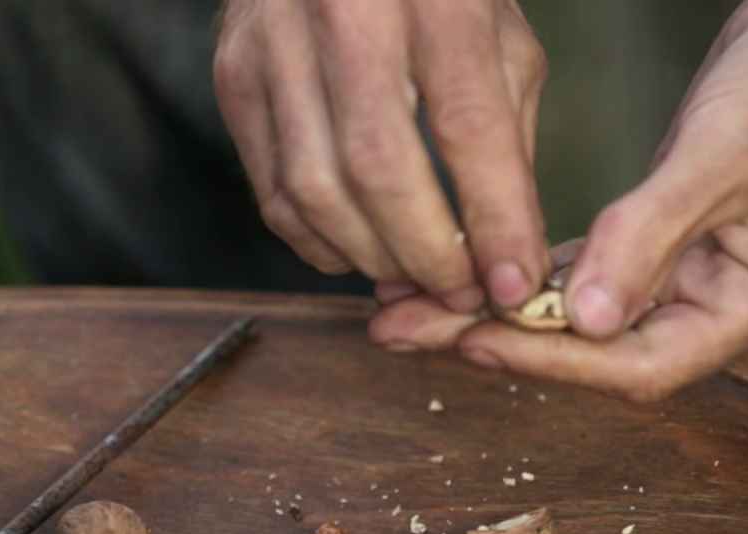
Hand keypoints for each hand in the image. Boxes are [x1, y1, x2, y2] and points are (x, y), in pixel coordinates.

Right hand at [214, 0, 551, 310]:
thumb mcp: (495, 30)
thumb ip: (505, 130)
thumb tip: (504, 241)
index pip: (467, 124)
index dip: (494, 218)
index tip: (513, 282)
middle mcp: (345, 11)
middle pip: (379, 168)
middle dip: (427, 253)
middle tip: (461, 291)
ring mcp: (275, 44)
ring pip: (315, 190)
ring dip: (370, 256)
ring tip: (413, 278)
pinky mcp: (234, 75)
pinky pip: (272, 189)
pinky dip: (317, 242)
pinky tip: (356, 252)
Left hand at [371, 0, 747, 400]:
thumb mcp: (729, 152)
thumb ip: (654, 235)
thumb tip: (587, 319)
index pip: (640, 363)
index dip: (551, 360)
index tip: (470, 343)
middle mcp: (721, 300)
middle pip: (597, 349)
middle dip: (498, 340)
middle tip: (402, 332)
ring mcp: (695, 269)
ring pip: (583, 310)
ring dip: (500, 309)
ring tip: (411, 308)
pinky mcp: (670, 232)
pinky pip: (589, 269)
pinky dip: (532, 274)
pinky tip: (474, 273)